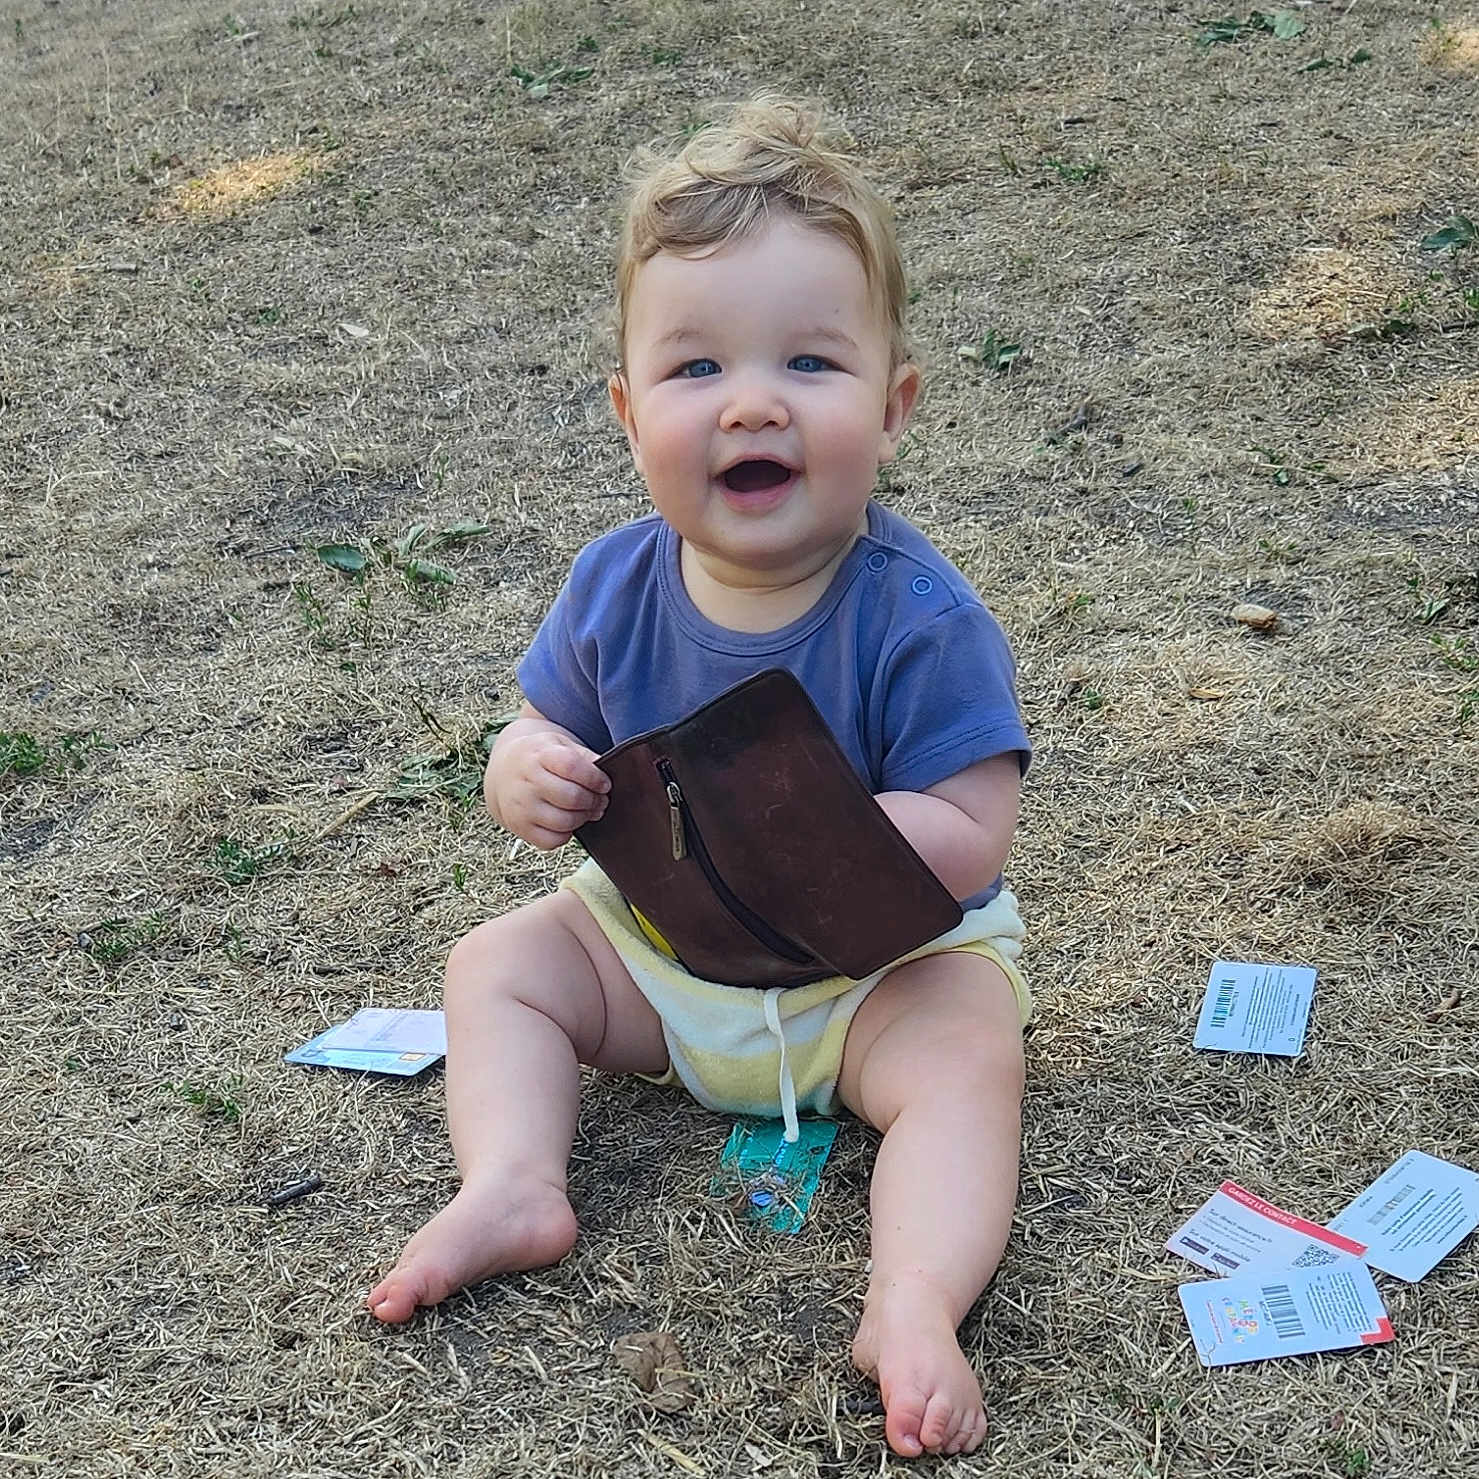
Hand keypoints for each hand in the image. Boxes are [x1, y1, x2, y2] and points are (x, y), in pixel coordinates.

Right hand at [488, 721, 610, 850]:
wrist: (504, 773)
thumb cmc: (539, 759)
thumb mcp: (559, 746)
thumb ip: (583, 757)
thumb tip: (604, 772)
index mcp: (538, 755)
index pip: (572, 766)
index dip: (595, 778)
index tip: (604, 783)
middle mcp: (526, 781)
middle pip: (572, 797)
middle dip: (594, 801)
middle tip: (601, 800)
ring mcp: (521, 807)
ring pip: (564, 822)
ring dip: (584, 818)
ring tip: (588, 811)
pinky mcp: (519, 827)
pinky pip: (552, 840)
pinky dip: (566, 834)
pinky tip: (567, 821)